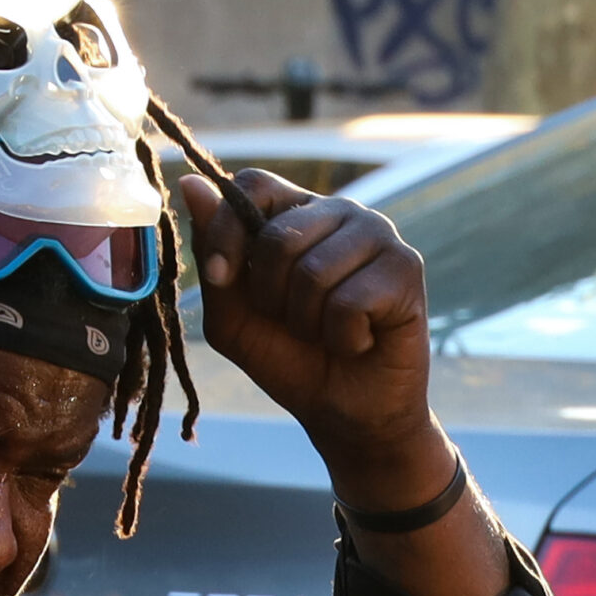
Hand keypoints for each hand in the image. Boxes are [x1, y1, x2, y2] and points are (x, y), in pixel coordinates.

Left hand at [177, 170, 451, 513]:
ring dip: (307, 323)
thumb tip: (190, 184)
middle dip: (270, 299)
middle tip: (294, 322)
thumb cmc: (291, 359)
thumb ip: (213, 257)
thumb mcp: (234, 318)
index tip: (221, 277)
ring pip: (313, 272)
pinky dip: (342, 338)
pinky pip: (349, 302)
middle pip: (278, 236)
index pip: (254, 185)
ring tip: (327, 331)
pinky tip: (359, 339)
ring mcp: (377, 235)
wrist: (344, 412)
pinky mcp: (405, 268)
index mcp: (295, 215)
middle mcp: (339, 212)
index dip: (227, 230)